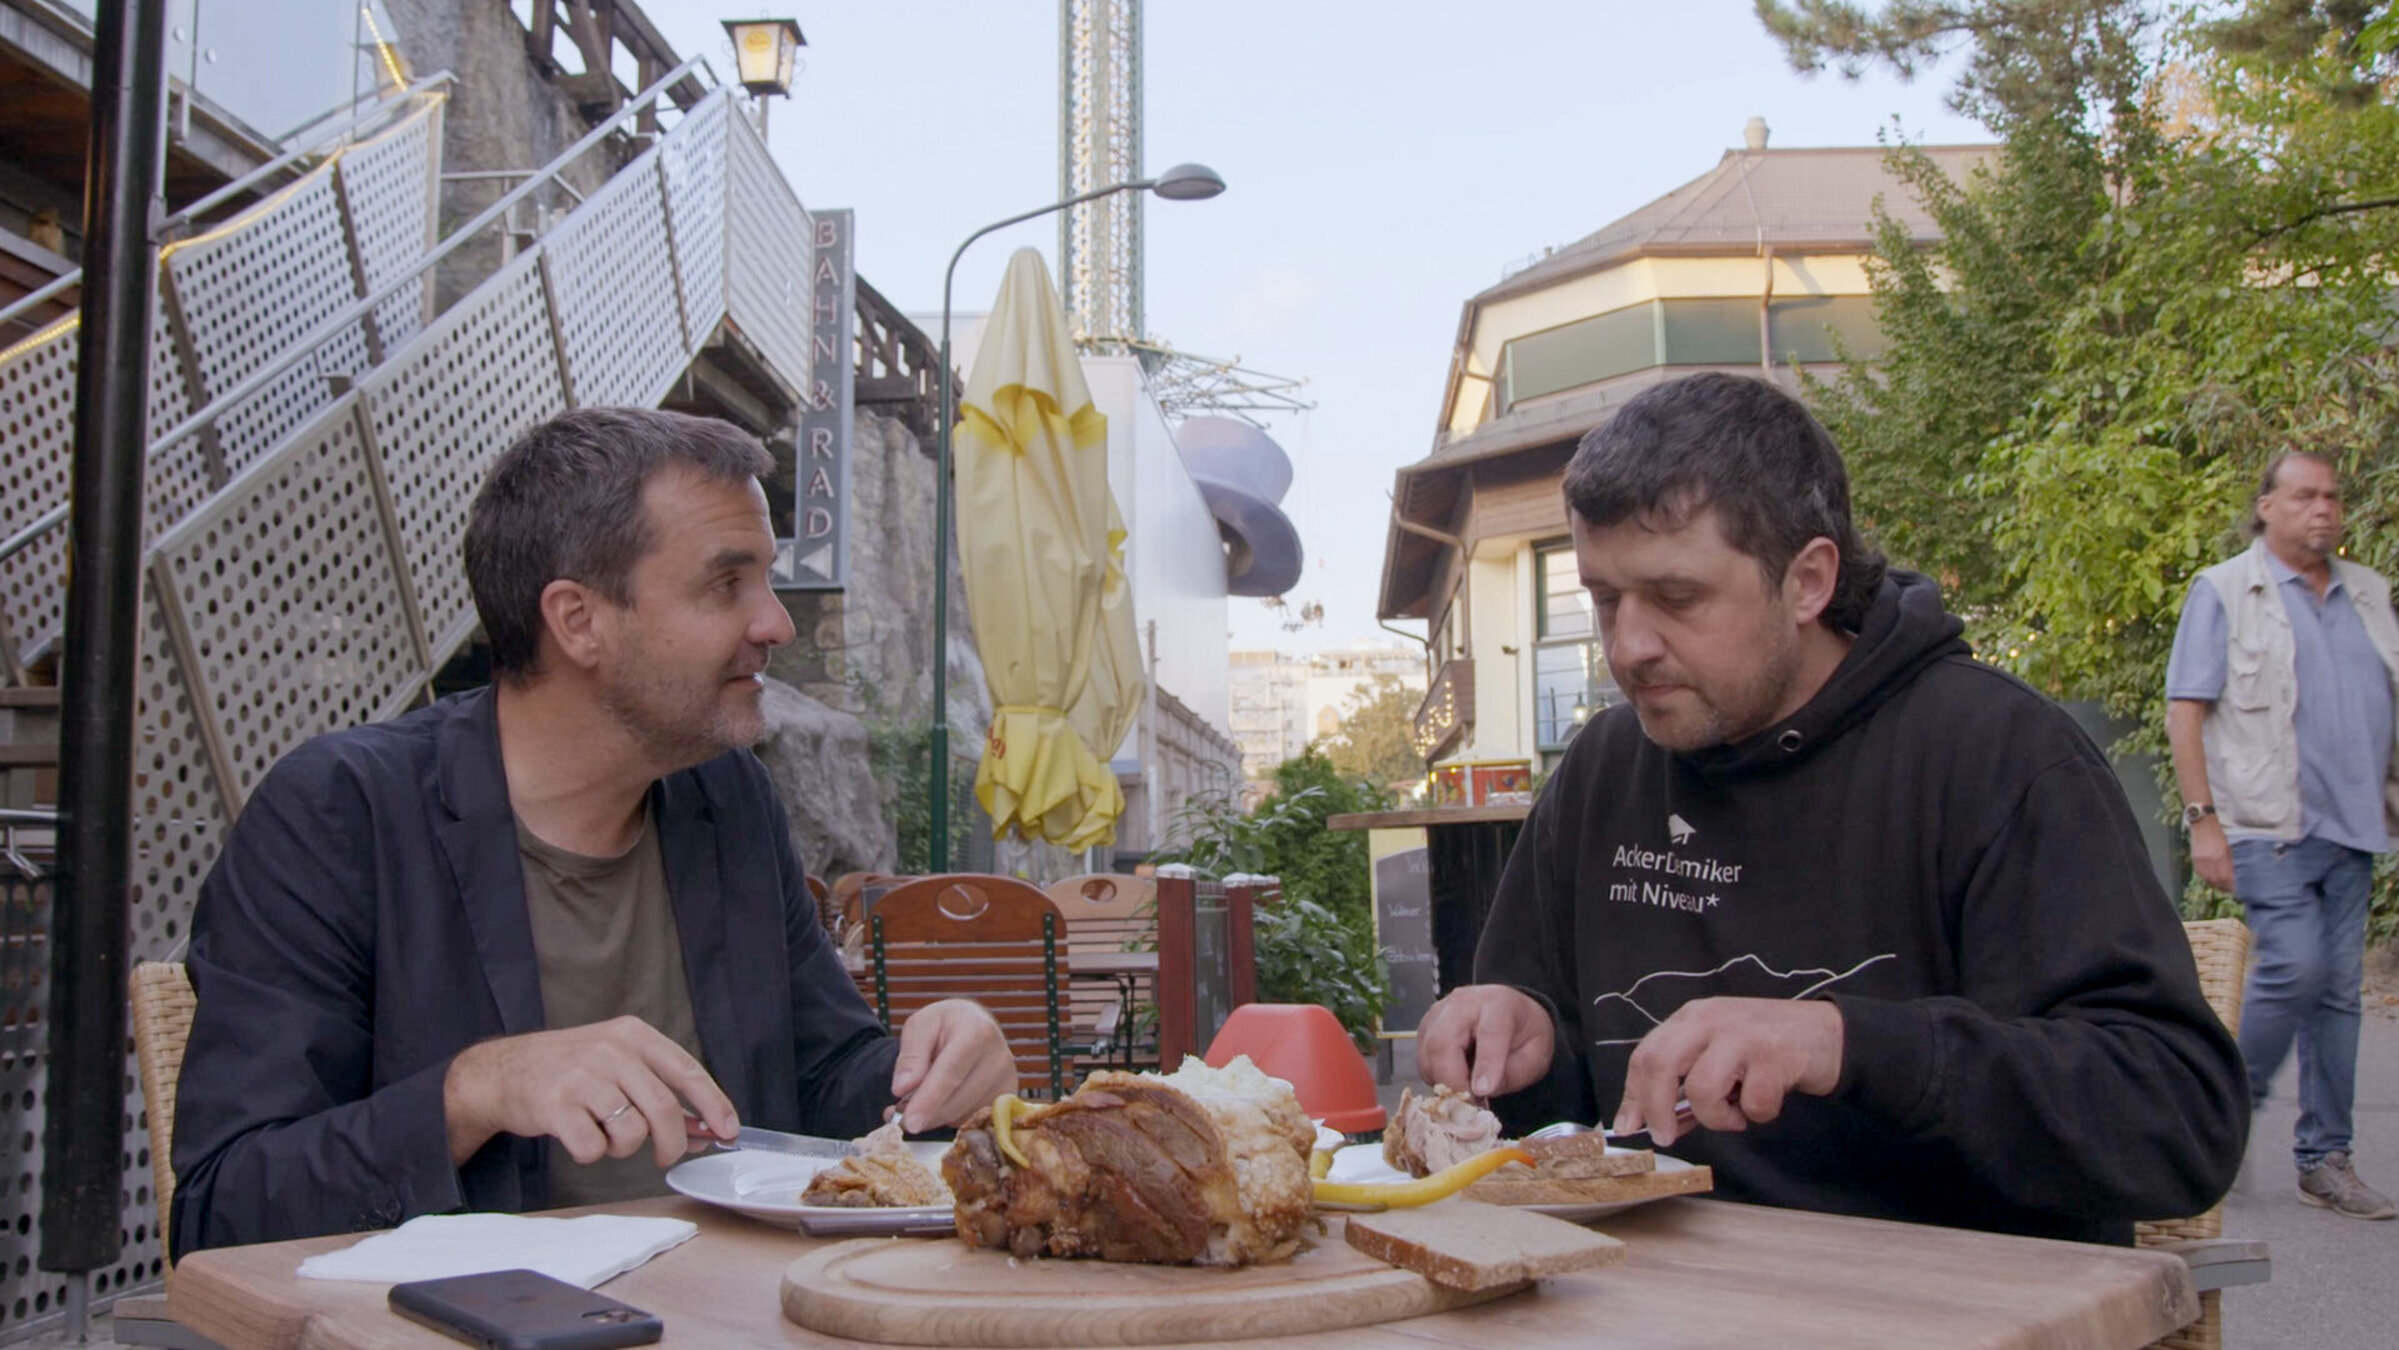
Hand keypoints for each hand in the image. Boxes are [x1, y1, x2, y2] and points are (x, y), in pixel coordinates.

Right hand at [443, 1016, 737, 1168]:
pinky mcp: (556, 1105)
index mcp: (632, 1034)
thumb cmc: (569, 1070)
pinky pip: (594, 1149)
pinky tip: (578, 1136)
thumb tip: (702, 1129)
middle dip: (672, 1143)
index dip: (714, 1104)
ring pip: (631, 1133)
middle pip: (663, 1110)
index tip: (729, 1130)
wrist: (501, 1071)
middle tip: (665, 1157)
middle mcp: (610, 1050)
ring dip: (623, 1148)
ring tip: (603, 1133)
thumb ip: (658, 1089)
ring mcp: (582, 1076)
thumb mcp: (615, 1062)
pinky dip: (591, 1154)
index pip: (687, 1071)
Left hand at [890, 999, 1017, 1131]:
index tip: (911, 1122)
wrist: (973, 1024)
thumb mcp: (919, 1026)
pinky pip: (973, 1120)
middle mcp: (999, 1056)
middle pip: (957, 1100)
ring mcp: (1007, 1079)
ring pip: (964, 1114)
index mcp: (976, 1032)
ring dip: (936, 1116)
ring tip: (922, 1099)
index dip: (929, 1100)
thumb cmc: (944, 1025)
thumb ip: (909, 1056)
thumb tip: (902, 1088)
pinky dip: (952, 1117)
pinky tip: (943, 1101)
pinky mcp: (1008, 1096)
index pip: (950, 1073)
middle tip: (900, 1114)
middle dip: (926, 1113)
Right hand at [1416, 985, 1555, 1098]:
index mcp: (1500, 1005)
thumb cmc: (1525, 1035)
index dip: (1486, 1065)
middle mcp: (1465, 1002)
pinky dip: (1435, 1076)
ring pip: (1427, 1052)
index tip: (1483, 1092)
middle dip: (1451, 1079)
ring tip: (1466, 1092)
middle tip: (1468, 1103)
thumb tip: (1481, 1091)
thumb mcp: (1536, 1056)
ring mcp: (1440, 1012)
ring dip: (1442, 1081)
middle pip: (1443, 1040)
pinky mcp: (1426, 1026)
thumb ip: (1513, 1074)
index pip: (1490, 1032)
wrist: (1513, 1015)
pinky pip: (1423, 1058)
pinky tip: (1456, 1078)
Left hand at [1615, 997, 1842, 1146]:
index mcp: (1693, 1017)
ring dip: (1716, 1117)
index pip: (1646, 1053)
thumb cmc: (1767, 1048)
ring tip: (1735, 1114)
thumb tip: (1652, 1121)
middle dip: (1655, 1109)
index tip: (1627, 1127)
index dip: (1632, 1094)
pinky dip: (1757, 1115)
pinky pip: (1751, 1104)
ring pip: (1701, 1089)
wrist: (1829, 1034)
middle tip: (1665, 1137)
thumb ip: (1687, 1080)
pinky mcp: (1775, 1056)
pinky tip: (1767, 1102)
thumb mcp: (1720, 1052)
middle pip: (1661, 1064)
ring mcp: (1743, 1035)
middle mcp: (1712, 1019)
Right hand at [2190, 816, 2233, 891]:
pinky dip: (2208, 879)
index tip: (2239, 889)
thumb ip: (2234, 860)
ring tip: (2224, 886)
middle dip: (2226, 887)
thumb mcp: (2231, 845)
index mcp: (2221, 856)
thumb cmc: (2221, 833)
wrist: (2204, 823)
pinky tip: (2214, 879)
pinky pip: (2202, 874)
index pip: (2227, 878)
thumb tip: (2239, 874)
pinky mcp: (2195, 859)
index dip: (2234, 886)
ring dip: (2217, 885)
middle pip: (2218, 881)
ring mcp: (2201, 860)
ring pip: (2209, 879)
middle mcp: (2210, 859)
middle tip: (2233, 889)